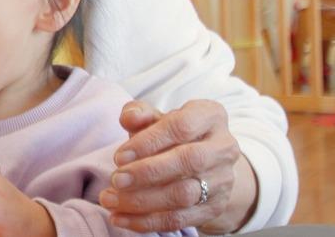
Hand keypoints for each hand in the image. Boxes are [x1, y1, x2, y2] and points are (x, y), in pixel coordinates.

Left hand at [98, 100, 256, 233]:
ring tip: (110, 199)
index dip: (148, 141)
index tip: (119, 156)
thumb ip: (139, 113)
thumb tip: (129, 117)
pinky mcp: (215, 207)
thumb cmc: (169, 134)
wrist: (199, 163)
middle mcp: (224, 147)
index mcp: (210, 115)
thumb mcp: (154, 118)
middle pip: (188, 161)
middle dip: (147, 173)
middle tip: (116, 179)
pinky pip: (181, 219)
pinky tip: (120, 218)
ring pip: (184, 195)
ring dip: (142, 201)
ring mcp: (223, 180)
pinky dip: (147, 221)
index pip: (181, 126)